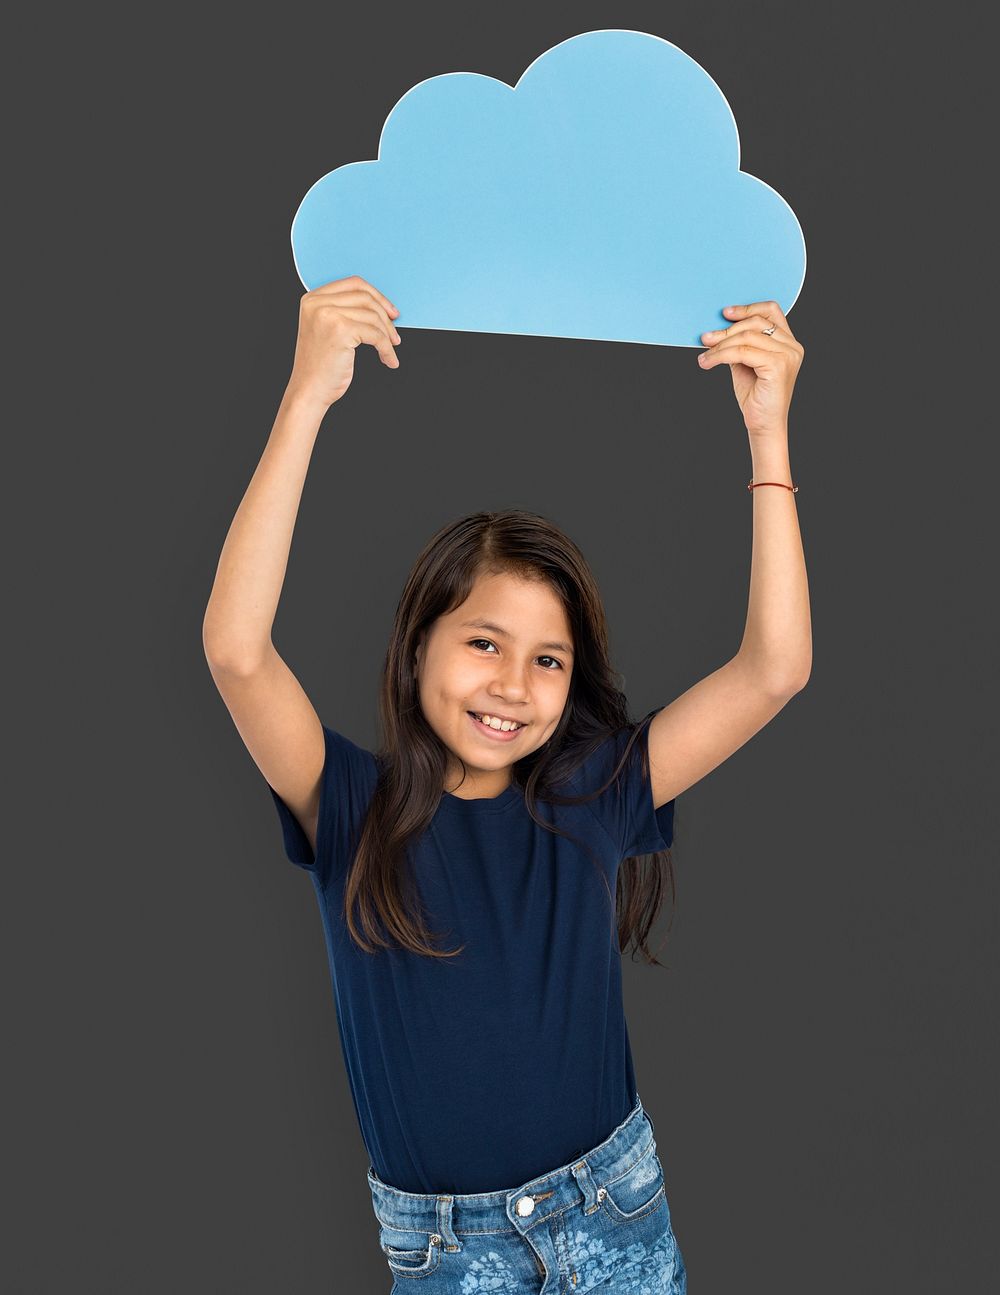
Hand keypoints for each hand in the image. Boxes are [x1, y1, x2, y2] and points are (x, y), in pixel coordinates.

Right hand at [285, 275, 401, 410]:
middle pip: (365, 297)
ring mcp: (328, 314)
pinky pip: (376, 335)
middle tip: (394, 335)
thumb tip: (381, 307)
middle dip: (385, 317)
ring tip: (390, 350)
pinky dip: (386, 348)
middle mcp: (318, 302)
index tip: (390, 312)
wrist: (309, 391)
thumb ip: (345, 312)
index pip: (354, 283)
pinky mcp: (341, 330)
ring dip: (387, 336)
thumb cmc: (319, 366)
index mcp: (313, 298)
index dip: (377, 296)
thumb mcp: (327, 329)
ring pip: (373, 316)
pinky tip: (388, 359)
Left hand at [697, 300, 803, 439]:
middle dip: (727, 330)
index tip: (725, 313)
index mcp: (788, 342)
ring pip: (746, 338)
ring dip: (720, 345)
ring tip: (705, 355)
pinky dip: (721, 355)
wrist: (763, 425)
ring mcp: (787, 355)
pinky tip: (708, 362)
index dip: (748, 308)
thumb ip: (740, 345)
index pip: (772, 311)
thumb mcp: (745, 364)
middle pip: (755, 323)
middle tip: (706, 339)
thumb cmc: (756, 397)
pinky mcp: (778, 366)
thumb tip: (718, 331)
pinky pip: (742, 352)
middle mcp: (792, 346)